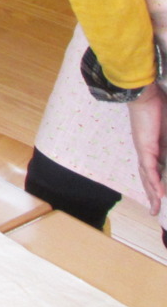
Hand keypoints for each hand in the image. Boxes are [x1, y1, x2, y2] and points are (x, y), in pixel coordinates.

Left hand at [128, 84, 165, 214]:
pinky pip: (149, 168)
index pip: (155, 171)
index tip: (162, 198)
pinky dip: (153, 181)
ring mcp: (144, 150)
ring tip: (156, 209)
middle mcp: (146, 151)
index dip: (157, 185)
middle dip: (152, 196)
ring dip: (152, 193)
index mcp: (152, 148)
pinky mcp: (145, 147)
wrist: (144, 94)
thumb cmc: (159, 108)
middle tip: (155, 212)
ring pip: (147, 176)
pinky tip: (158, 193)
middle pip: (148, 177)